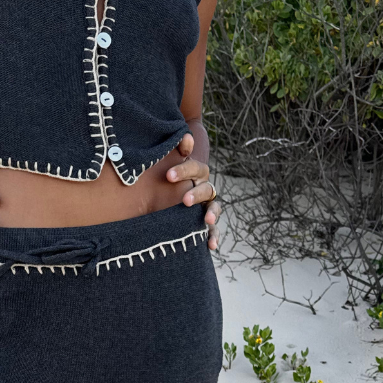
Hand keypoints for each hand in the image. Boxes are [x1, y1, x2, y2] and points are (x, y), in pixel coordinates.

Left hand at [167, 133, 221, 250]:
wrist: (171, 191)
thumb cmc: (169, 177)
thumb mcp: (168, 163)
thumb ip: (175, 150)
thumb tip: (185, 136)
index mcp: (196, 173)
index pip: (194, 168)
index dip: (184, 170)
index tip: (169, 176)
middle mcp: (204, 188)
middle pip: (206, 188)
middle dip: (196, 193)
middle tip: (185, 200)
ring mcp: (207, 205)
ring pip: (213, 207)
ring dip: (212, 213)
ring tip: (207, 219)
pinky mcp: (206, 222)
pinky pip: (213, 230)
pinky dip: (214, 236)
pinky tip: (211, 245)